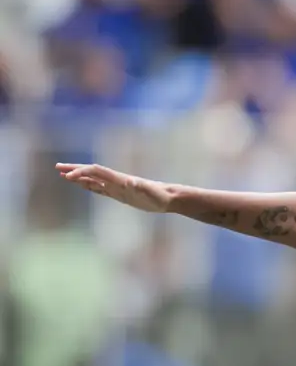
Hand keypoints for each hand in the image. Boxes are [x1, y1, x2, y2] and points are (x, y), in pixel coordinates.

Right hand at [56, 163, 170, 212]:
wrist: (167, 197)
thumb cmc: (159, 195)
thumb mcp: (150, 192)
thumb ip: (140, 187)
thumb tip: (131, 182)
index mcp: (120, 179)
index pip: (96, 172)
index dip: (82, 172)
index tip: (68, 176)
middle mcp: (116, 181)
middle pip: (91, 173)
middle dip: (75, 170)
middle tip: (58, 167)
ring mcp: (116, 187)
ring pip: (93, 180)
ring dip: (79, 177)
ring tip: (64, 175)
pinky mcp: (119, 194)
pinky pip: (100, 189)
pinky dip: (89, 186)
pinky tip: (83, 185)